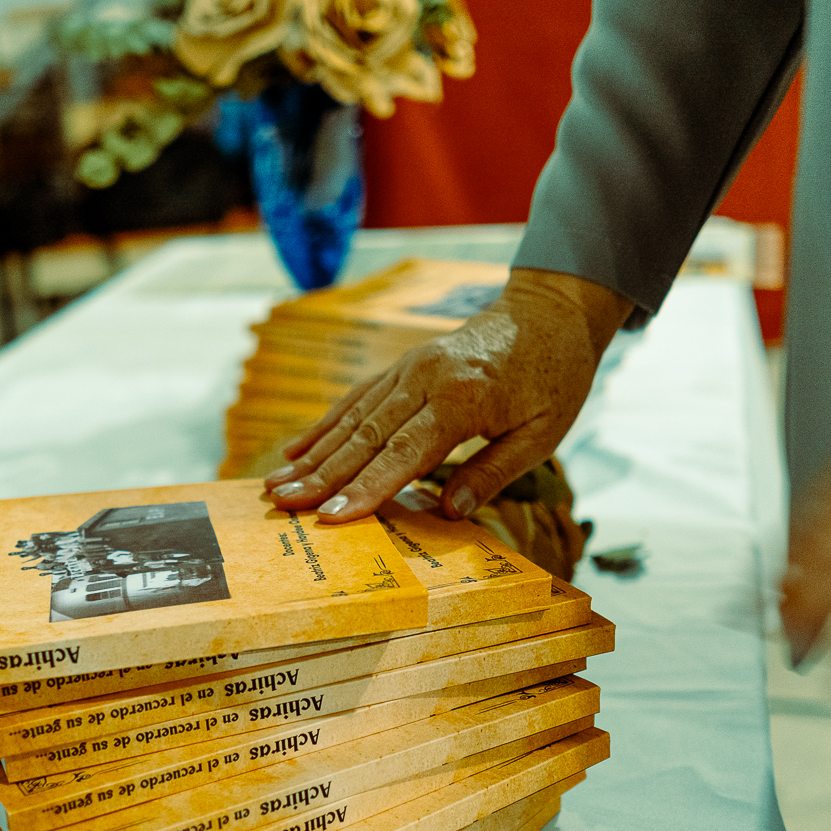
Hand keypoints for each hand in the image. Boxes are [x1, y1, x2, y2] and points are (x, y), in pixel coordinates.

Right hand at [262, 268, 631, 521]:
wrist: (550, 312)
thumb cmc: (554, 378)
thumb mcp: (542, 434)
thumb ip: (492, 473)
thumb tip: (449, 513)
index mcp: (462, 398)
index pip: (404, 454)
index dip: (365, 488)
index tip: (330, 517)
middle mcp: (425, 378)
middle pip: (365, 437)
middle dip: (322, 477)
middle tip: (283, 507)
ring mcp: (409, 368)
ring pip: (352, 418)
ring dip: (313, 456)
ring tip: (276, 487)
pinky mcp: (403, 366)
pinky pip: (357, 398)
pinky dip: (325, 425)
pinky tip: (296, 451)